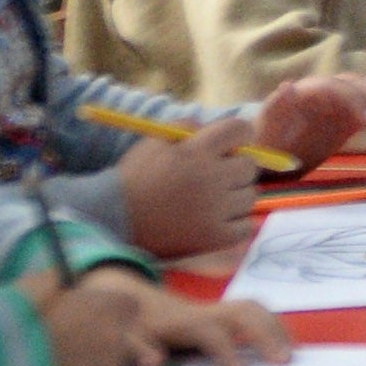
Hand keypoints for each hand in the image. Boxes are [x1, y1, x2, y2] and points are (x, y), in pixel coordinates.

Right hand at [118, 129, 272, 255]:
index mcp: (196, 152)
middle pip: (249, 165)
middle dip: (235, 166)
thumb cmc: (136, 177)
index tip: (231, 144)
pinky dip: (234, 223)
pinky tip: (213, 220)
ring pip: (249, 196)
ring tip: (210, 200)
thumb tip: (217, 128)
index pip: (240, 130)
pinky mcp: (216, 238)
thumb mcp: (155, 141)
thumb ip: (187, 127)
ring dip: (235, 196)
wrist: (115, 219)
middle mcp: (210, 180)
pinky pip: (245, 226)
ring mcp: (215, 211)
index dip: (238, 135)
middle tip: (216, 176)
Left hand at [249, 73, 365, 171]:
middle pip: (357, 85)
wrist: (271, 153)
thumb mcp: (266, 126)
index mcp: (309, 90)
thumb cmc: (267, 140)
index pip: (338, 87)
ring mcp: (340, 101)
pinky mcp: (350, 114)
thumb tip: (288, 85)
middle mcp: (328, 90)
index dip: (355, 100)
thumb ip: (276, 106)